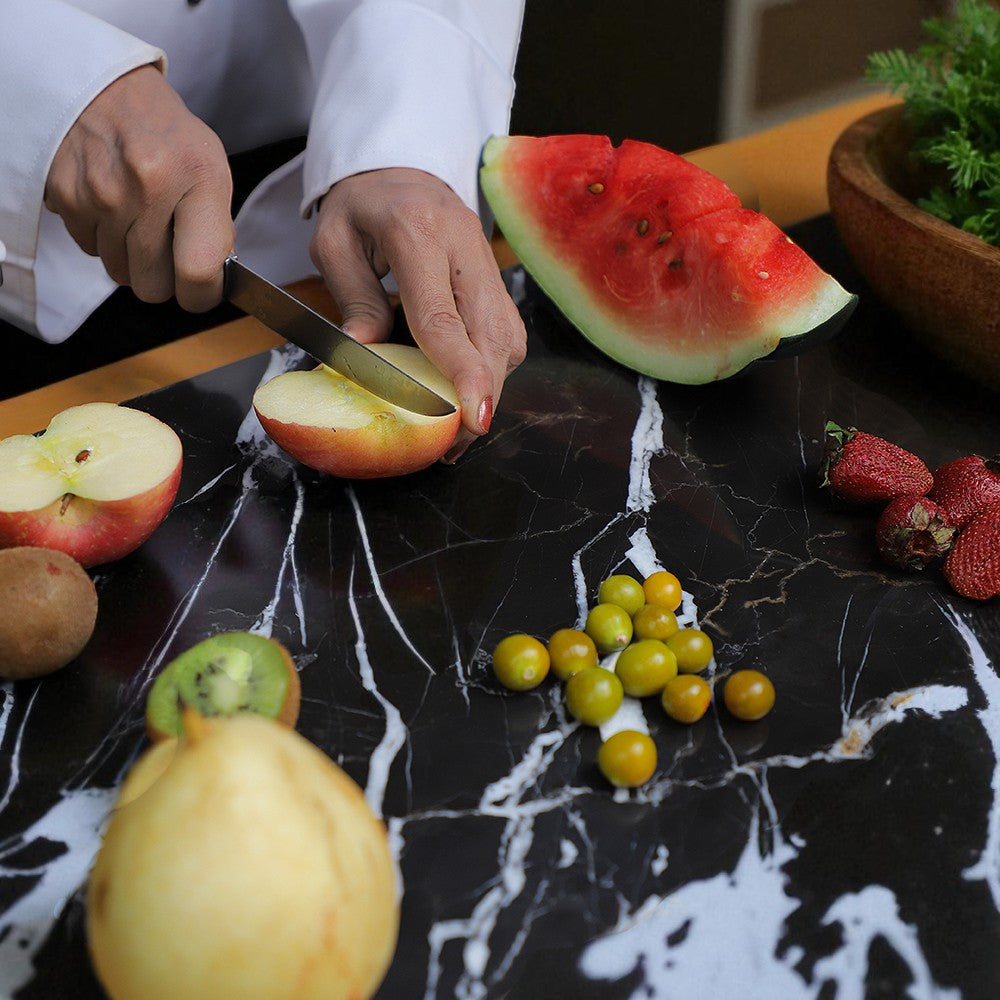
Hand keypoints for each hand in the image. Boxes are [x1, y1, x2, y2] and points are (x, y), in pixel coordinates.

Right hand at [44, 64, 233, 311]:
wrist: (107, 89)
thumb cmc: (168, 135)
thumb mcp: (211, 170)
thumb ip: (216, 230)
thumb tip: (211, 283)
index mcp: (197, 179)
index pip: (198, 273)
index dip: (202, 296)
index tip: (202, 291)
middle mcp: (147, 188)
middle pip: (153, 286)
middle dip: (163, 279)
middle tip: (167, 252)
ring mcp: (101, 194)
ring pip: (119, 273)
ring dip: (131, 258)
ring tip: (138, 219)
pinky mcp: (67, 197)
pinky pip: (90, 250)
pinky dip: (103, 238)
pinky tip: (113, 205)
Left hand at [310, 168, 525, 455]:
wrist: (401, 170)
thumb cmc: (360, 207)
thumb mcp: (335, 244)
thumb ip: (354, 299)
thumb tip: (363, 354)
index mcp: (416, 233)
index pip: (443, 317)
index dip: (461, 373)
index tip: (472, 417)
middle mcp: (465, 246)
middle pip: (489, 337)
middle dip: (482, 395)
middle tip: (457, 444)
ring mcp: (488, 263)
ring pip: (507, 340)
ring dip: (490, 388)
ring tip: (460, 427)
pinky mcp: (498, 281)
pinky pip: (507, 335)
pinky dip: (492, 370)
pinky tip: (468, 393)